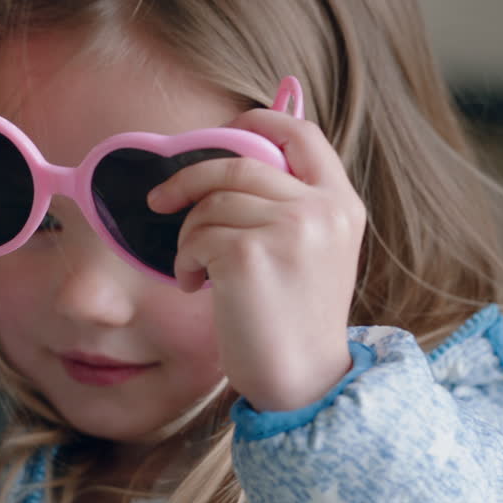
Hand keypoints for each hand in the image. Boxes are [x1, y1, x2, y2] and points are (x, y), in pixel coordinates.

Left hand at [147, 110, 364, 412]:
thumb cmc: (295, 321)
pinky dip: (185, 261)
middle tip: (160, 201)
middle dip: (189, 179)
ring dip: (189, 237)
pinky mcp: (251, 254)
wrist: (302, 381)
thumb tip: (240, 159)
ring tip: (197, 271)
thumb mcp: (315, 252)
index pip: (302, 134)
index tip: (225, 132)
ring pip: (211, 202)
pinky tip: (197, 287)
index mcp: (342, 204)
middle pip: (239, 163)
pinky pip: (197, 236)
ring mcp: (290, 229)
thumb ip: (293, 205)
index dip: (259, 122)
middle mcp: (322, 210)